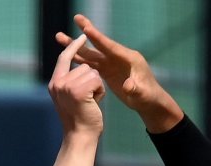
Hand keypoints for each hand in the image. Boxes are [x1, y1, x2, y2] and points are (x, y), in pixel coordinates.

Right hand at [48, 32, 104, 138]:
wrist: (81, 138)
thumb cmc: (81, 121)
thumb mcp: (71, 98)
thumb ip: (71, 81)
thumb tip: (78, 66)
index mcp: (55, 83)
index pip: (64, 58)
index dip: (73, 47)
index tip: (81, 36)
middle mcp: (58, 82)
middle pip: (83, 65)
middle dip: (91, 80)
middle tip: (86, 101)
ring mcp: (67, 86)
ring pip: (91, 72)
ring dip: (96, 87)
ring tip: (89, 102)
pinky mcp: (78, 90)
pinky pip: (96, 80)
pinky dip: (100, 92)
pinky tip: (94, 104)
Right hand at [54, 14, 183, 132]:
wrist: (149, 102)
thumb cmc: (148, 98)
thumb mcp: (142, 94)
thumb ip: (135, 89)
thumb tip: (127, 86)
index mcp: (129, 58)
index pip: (110, 46)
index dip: (98, 37)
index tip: (86, 28)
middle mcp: (119, 57)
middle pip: (99, 44)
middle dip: (87, 31)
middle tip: (76, 17)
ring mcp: (113, 63)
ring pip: (92, 53)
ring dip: (77, 47)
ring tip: (61, 37)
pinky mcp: (108, 71)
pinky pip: (91, 63)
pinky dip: (80, 59)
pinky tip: (69, 56)